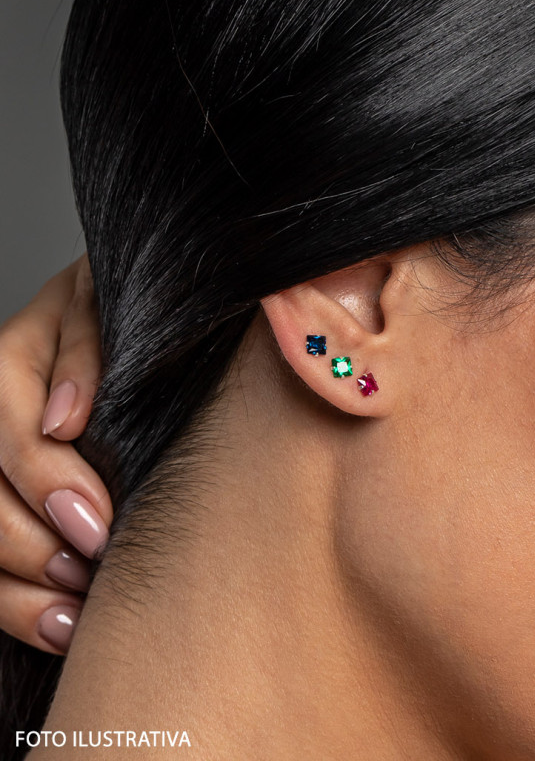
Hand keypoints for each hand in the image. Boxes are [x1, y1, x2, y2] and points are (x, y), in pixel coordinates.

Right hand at [0, 254, 112, 654]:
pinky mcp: (10, 503)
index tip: (99, 525)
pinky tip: (63, 624)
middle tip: (92, 568)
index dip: (47, 484)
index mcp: (7, 364)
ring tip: (78, 611)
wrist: (123, 325)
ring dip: (22, 590)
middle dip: (34, 546)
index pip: (12, 434)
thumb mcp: (107, 310)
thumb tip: (63, 419)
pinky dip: (22, 606)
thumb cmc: (119, 314)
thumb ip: (87, 353)